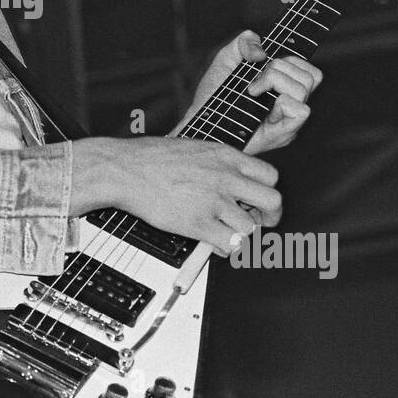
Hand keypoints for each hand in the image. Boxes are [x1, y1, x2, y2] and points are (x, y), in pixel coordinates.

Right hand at [71, 137, 280, 255]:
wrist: (125, 169)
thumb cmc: (151, 158)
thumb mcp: (194, 148)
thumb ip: (218, 162)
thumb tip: (233, 178)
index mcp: (226, 156)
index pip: (271, 175)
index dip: (268, 191)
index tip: (260, 201)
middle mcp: (226, 177)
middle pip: (273, 201)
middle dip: (270, 217)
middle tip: (260, 223)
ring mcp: (214, 201)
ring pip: (252, 228)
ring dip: (243, 235)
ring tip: (227, 233)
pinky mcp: (199, 224)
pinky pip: (231, 245)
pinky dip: (227, 250)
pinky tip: (215, 244)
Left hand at [185, 30, 322, 154]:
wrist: (200, 119)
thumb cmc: (214, 94)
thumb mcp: (226, 60)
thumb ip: (244, 43)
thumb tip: (262, 50)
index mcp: (285, 88)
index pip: (310, 71)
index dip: (291, 61)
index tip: (265, 65)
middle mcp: (291, 104)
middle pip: (310, 77)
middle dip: (277, 69)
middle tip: (253, 82)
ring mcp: (288, 121)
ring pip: (304, 90)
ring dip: (274, 82)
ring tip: (252, 93)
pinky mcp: (282, 134)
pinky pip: (302, 111)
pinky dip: (283, 102)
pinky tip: (261, 106)